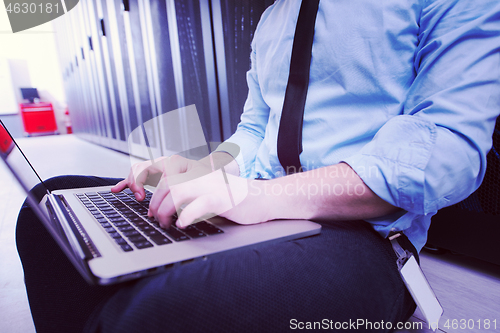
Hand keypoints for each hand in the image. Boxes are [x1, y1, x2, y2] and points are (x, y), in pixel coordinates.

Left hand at [112, 153, 263, 227]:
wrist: (261, 198)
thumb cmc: (232, 199)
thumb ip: (185, 194)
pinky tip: (182, 224)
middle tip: (154, 218)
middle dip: (153, 203)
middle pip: (166, 182)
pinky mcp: (221, 198)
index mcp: (194, 172)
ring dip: (165, 210)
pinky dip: (186, 216)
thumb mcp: (205, 191)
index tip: (129, 192)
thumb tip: (159, 206)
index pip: (160, 167)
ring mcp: (211, 185)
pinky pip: (197, 205)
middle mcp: (200, 175)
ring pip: (176, 191)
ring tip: (165, 223)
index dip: (139, 176)